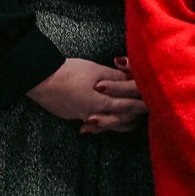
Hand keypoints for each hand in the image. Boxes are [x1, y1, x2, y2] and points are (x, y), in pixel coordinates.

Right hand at [25, 58, 145, 132]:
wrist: (40, 80)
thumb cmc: (68, 73)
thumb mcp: (96, 71)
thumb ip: (116, 78)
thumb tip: (132, 81)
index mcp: (102, 103)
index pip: (129, 106)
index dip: (142, 104)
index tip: (154, 102)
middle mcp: (95, 115)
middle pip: (121, 119)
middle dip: (135, 115)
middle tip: (147, 110)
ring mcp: (83, 117)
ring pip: (108, 124)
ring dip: (121, 121)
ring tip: (132, 118)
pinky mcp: (74, 115)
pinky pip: (95, 123)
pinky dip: (104, 123)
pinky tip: (104, 122)